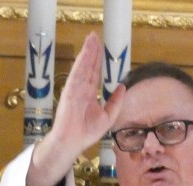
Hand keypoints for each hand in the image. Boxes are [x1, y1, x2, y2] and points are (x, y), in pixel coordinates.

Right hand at [26, 32, 125, 185]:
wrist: (72, 143)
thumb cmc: (86, 133)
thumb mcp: (108, 117)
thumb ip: (115, 102)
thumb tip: (122, 86)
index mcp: (89, 94)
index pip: (94, 73)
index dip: (97, 60)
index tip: (100, 47)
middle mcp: (81, 89)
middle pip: (88, 66)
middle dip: (92, 51)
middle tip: (95, 36)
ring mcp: (75, 90)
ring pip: (82, 67)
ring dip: (87, 53)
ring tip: (91, 39)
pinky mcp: (70, 93)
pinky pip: (76, 75)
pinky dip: (80, 64)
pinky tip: (84, 54)